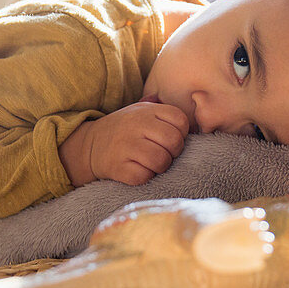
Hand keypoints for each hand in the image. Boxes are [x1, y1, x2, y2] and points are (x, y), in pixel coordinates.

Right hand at [60, 101, 189, 186]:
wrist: (91, 144)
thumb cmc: (126, 129)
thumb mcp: (142, 111)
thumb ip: (166, 113)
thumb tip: (198, 115)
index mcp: (147, 110)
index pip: (181, 122)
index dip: (181, 134)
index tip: (170, 139)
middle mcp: (137, 125)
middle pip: (174, 142)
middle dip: (173, 153)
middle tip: (163, 154)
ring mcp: (126, 146)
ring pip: (162, 161)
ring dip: (160, 166)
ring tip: (150, 163)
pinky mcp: (119, 167)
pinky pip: (144, 176)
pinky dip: (145, 176)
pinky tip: (137, 169)